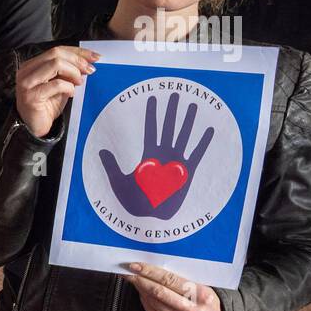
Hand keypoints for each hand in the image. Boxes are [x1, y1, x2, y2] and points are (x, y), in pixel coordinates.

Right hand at [15, 45, 99, 137]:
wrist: (35, 128)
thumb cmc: (47, 106)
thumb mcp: (59, 84)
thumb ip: (67, 72)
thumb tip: (87, 62)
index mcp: (32, 65)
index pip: (56, 50)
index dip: (77, 52)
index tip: (94, 57)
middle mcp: (26, 71)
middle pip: (56, 54)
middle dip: (77, 60)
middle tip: (90, 70)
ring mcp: (26, 83)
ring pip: (55, 64)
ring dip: (73, 72)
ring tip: (79, 82)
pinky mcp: (31, 96)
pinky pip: (56, 84)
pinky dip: (68, 87)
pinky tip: (71, 94)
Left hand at [100, 93, 213, 219]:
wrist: (150, 217)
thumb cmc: (134, 201)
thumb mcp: (119, 182)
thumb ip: (112, 166)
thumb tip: (101, 151)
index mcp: (148, 156)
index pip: (151, 129)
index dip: (152, 114)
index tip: (153, 98)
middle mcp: (164, 155)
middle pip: (168, 127)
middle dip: (171, 111)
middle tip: (174, 93)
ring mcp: (176, 162)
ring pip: (184, 136)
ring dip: (188, 121)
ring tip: (192, 105)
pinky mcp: (186, 173)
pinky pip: (196, 154)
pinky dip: (203, 142)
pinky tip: (208, 130)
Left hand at [125, 262, 221, 310]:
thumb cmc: (205, 297)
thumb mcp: (202, 284)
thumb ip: (182, 277)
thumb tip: (152, 266)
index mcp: (202, 296)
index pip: (170, 280)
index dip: (150, 272)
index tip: (135, 265)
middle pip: (158, 293)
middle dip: (139, 280)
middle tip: (126, 271)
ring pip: (153, 303)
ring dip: (140, 290)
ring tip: (133, 280)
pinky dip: (145, 302)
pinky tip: (142, 293)